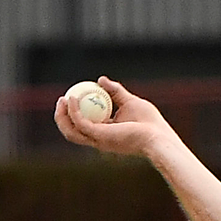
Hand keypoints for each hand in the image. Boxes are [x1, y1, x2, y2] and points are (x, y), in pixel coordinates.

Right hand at [54, 77, 174, 158]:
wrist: (159, 136)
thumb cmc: (150, 123)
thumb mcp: (129, 101)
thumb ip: (115, 91)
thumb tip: (100, 79)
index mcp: (106, 134)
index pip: (85, 126)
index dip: (74, 113)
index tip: (72, 96)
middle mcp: (100, 140)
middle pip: (72, 132)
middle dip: (62, 117)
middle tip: (63, 98)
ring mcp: (100, 140)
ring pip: (71, 132)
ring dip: (62, 116)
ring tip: (64, 98)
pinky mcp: (101, 137)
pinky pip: (81, 123)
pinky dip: (73, 111)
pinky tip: (72, 98)